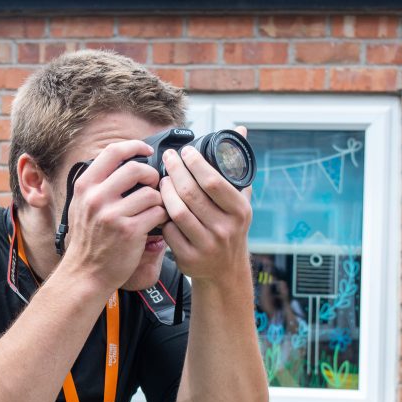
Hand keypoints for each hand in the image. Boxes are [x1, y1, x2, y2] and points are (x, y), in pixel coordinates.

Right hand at [60, 140, 167, 290]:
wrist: (85, 273)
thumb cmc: (89, 240)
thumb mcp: (82, 206)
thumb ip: (99, 184)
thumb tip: (125, 161)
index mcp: (85, 186)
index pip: (112, 152)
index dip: (134, 146)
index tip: (147, 150)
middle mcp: (96, 198)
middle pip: (136, 169)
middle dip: (151, 175)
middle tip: (154, 185)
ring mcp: (112, 215)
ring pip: (151, 193)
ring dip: (159, 200)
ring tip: (153, 210)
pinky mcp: (129, 231)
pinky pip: (157, 212)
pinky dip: (162, 216)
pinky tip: (156, 223)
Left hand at [159, 126, 252, 280]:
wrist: (224, 271)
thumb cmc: (229, 227)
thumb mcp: (240, 201)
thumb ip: (236, 167)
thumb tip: (240, 129)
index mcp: (240, 211)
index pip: (214, 181)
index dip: (195, 163)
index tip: (185, 151)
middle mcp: (225, 228)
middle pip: (191, 193)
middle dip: (175, 171)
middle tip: (167, 159)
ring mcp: (207, 245)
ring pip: (177, 211)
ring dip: (165, 192)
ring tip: (162, 179)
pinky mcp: (190, 259)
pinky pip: (169, 231)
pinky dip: (162, 216)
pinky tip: (160, 206)